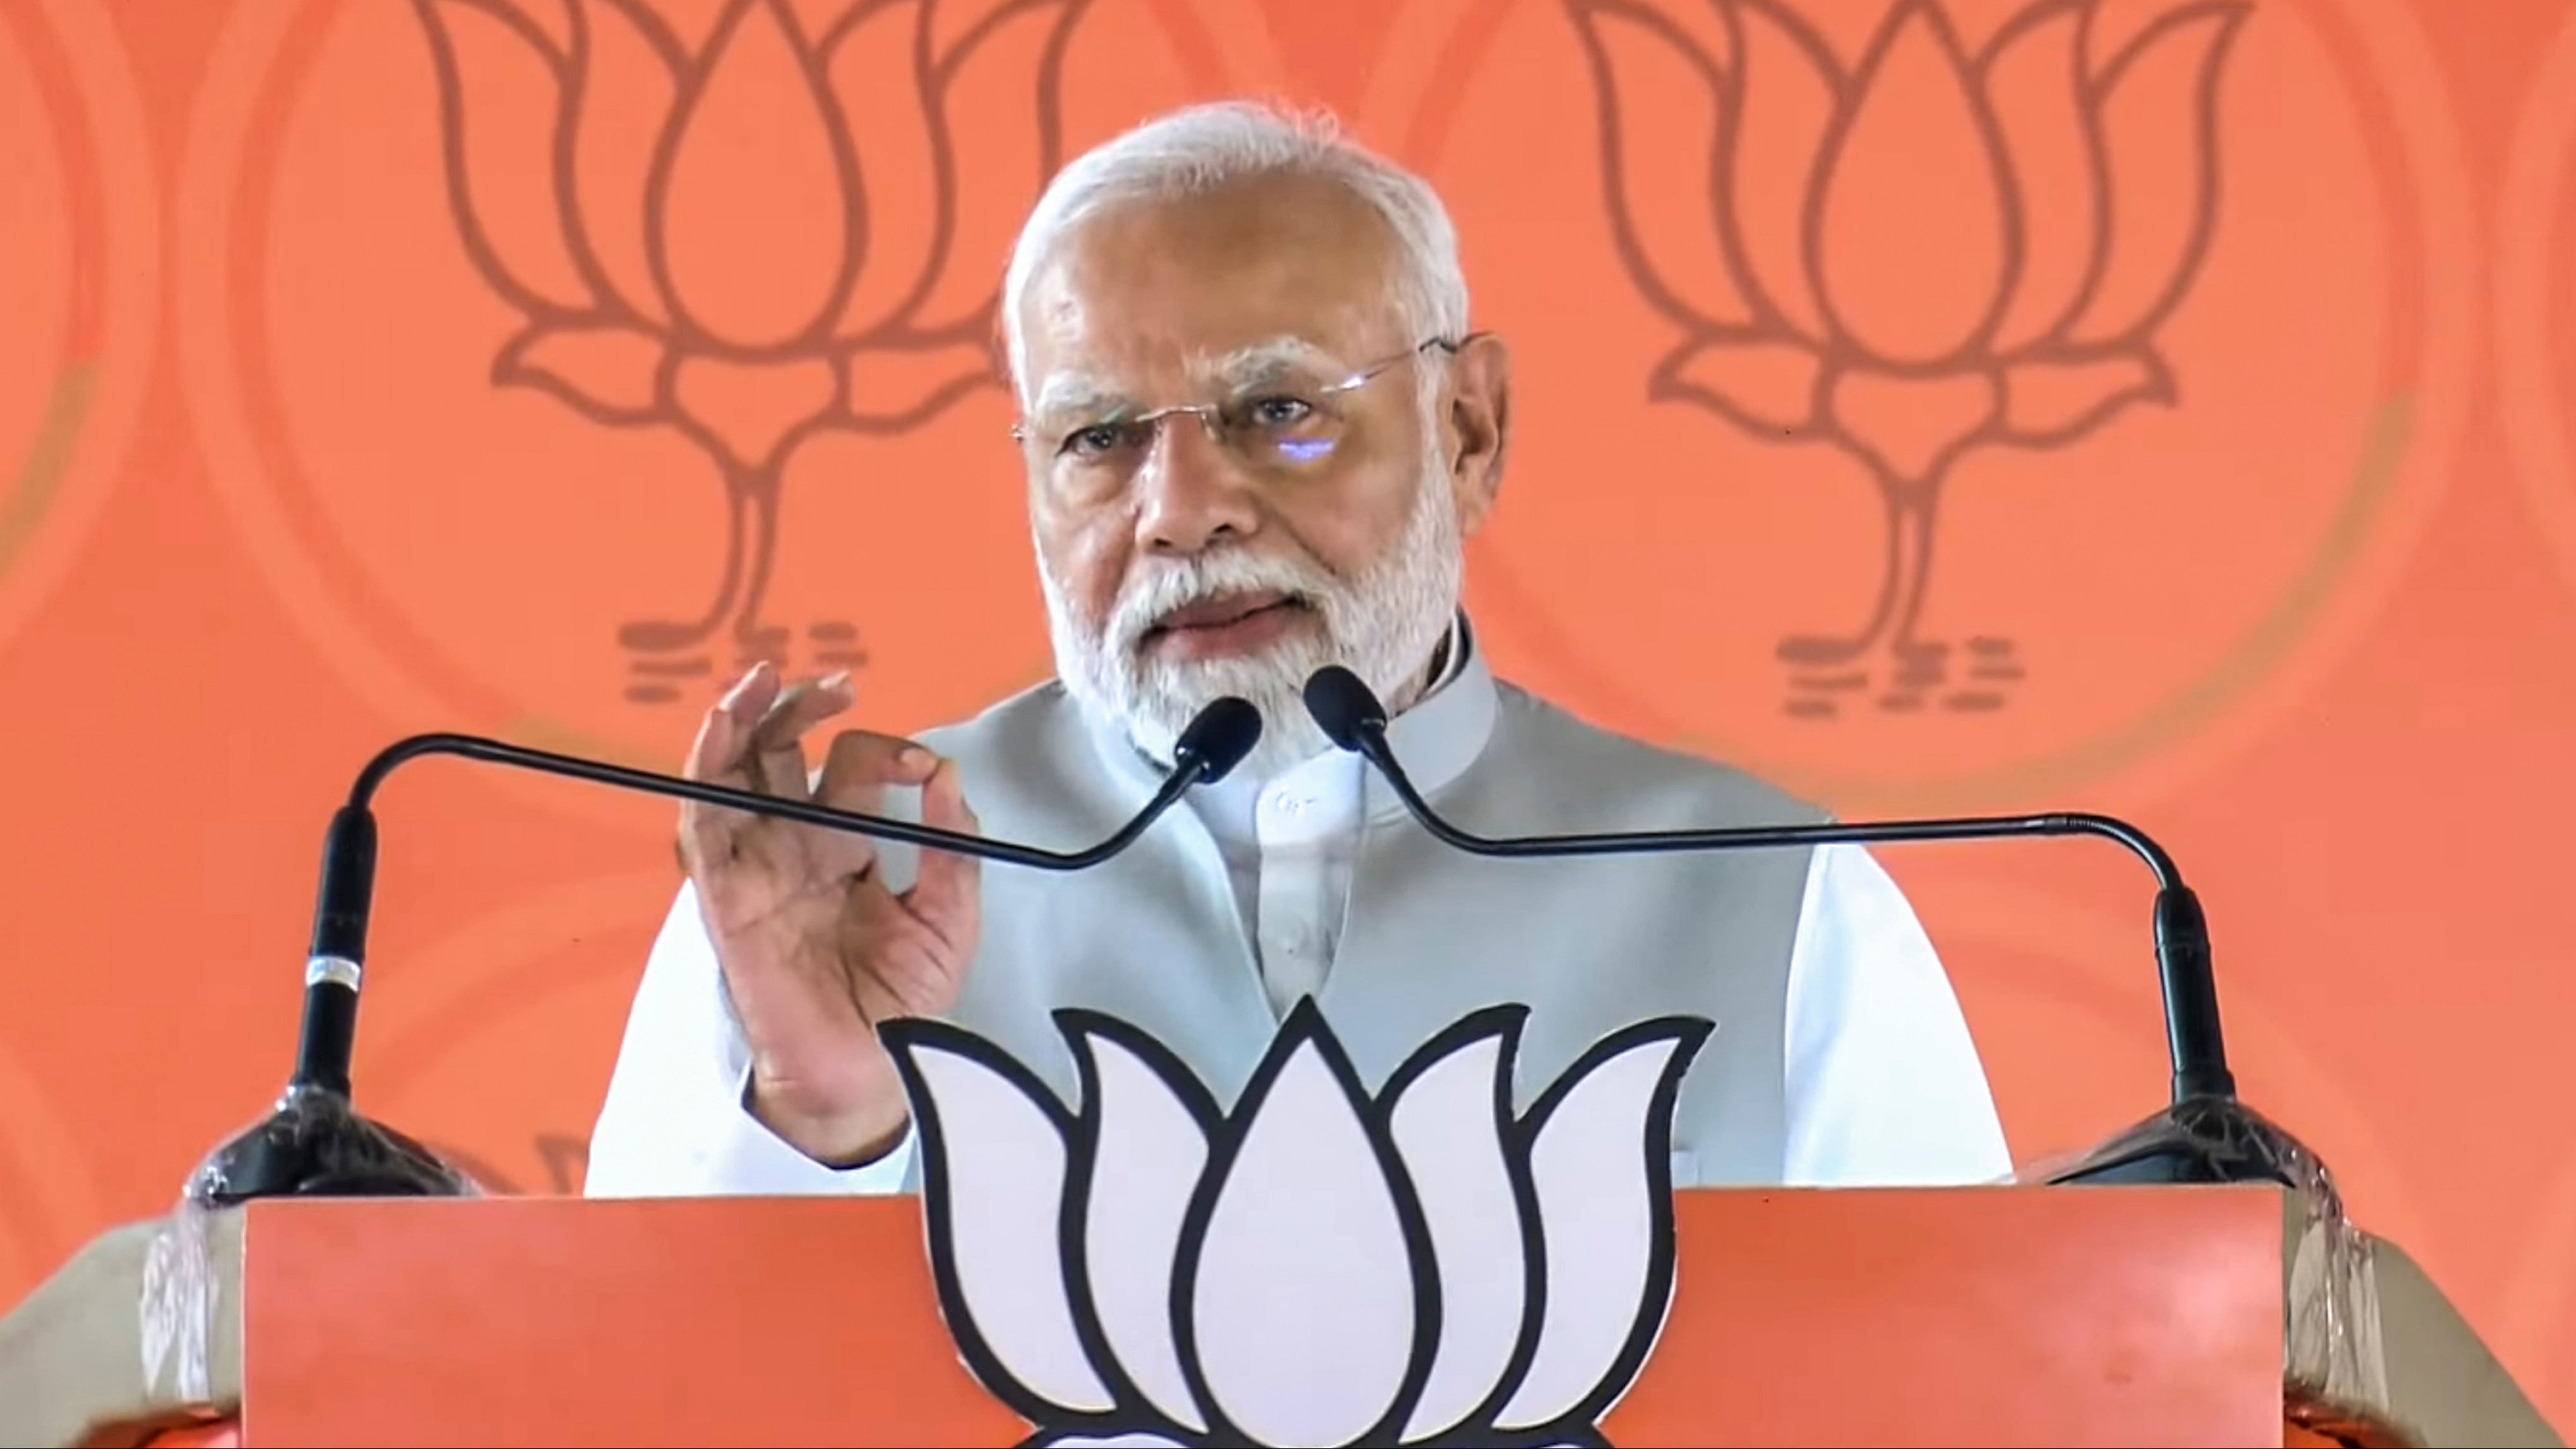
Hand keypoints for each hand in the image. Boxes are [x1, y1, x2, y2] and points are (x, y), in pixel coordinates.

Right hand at [676, 662, 980, 1166]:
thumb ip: (952, 850)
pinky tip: (721, 732)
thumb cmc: (902, 1004)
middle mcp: (793, 848)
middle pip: (777, 754)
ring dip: (737, 722)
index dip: (888, 753)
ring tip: (758, 678)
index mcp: (843, 848)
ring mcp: (755, 869)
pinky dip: (706, 772)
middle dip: (799, 708)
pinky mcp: (727, 898)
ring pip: (728, 776)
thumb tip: (948, 781)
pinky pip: (702, 827)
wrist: (868, 1075)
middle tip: (837, 684)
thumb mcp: (949, 918)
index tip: (925, 770)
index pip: (850, 770)